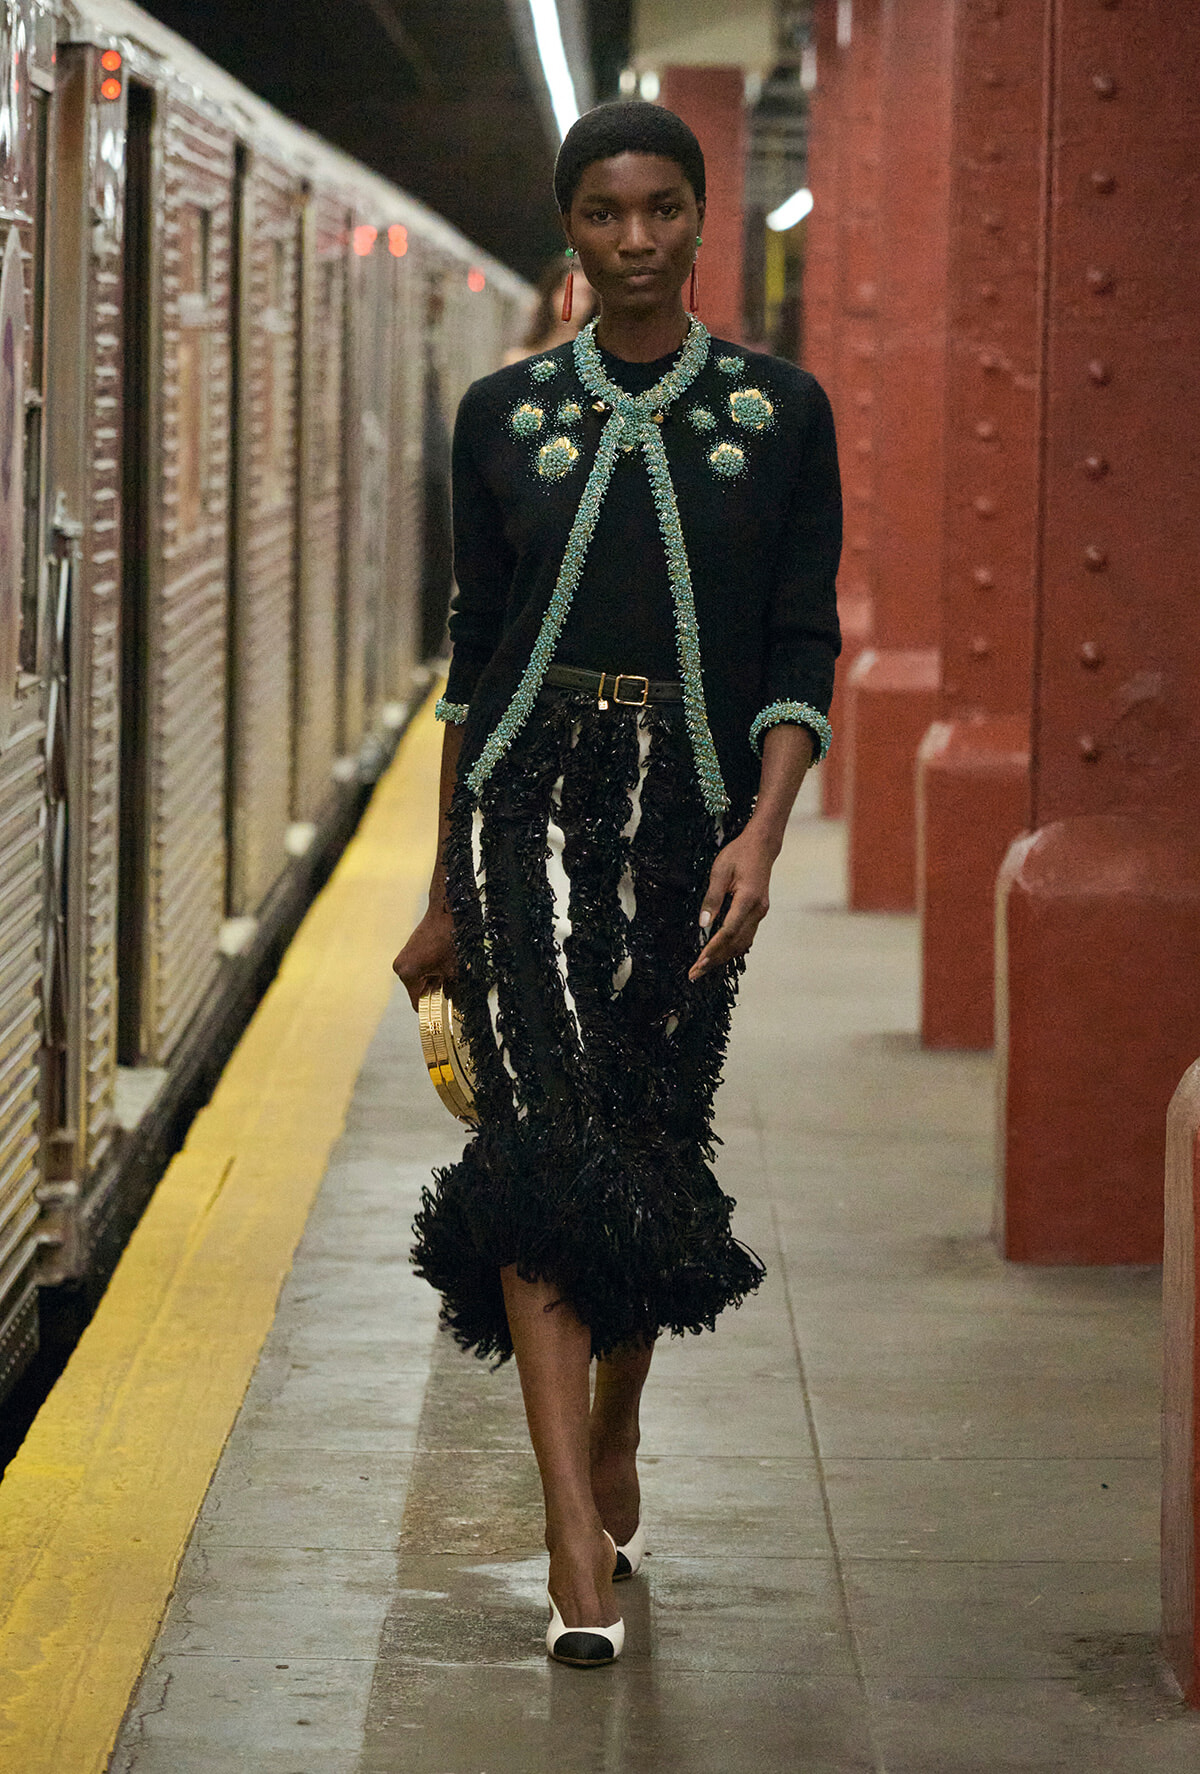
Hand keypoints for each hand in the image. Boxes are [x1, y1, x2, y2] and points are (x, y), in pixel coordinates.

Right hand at [393, 904, 456, 1009]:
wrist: (446, 911)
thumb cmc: (449, 937)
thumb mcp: (454, 969)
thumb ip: (453, 990)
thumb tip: (456, 1004)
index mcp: (408, 974)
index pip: (418, 1003)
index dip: (432, 1009)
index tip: (443, 1013)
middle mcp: (400, 968)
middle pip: (418, 991)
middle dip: (435, 992)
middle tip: (451, 988)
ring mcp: (402, 959)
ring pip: (419, 981)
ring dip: (433, 981)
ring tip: (448, 972)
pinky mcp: (407, 952)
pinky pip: (418, 970)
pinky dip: (430, 971)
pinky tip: (443, 964)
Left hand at [688, 827, 776, 981]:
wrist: (762, 846)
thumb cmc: (739, 854)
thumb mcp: (720, 872)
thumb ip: (712, 899)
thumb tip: (703, 925)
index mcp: (748, 900)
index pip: (728, 932)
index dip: (712, 949)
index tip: (698, 962)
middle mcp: (758, 910)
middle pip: (735, 944)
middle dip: (714, 960)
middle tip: (695, 973)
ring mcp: (760, 913)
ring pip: (742, 943)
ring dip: (723, 957)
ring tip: (703, 967)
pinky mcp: (758, 912)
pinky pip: (745, 936)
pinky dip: (731, 947)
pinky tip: (719, 954)